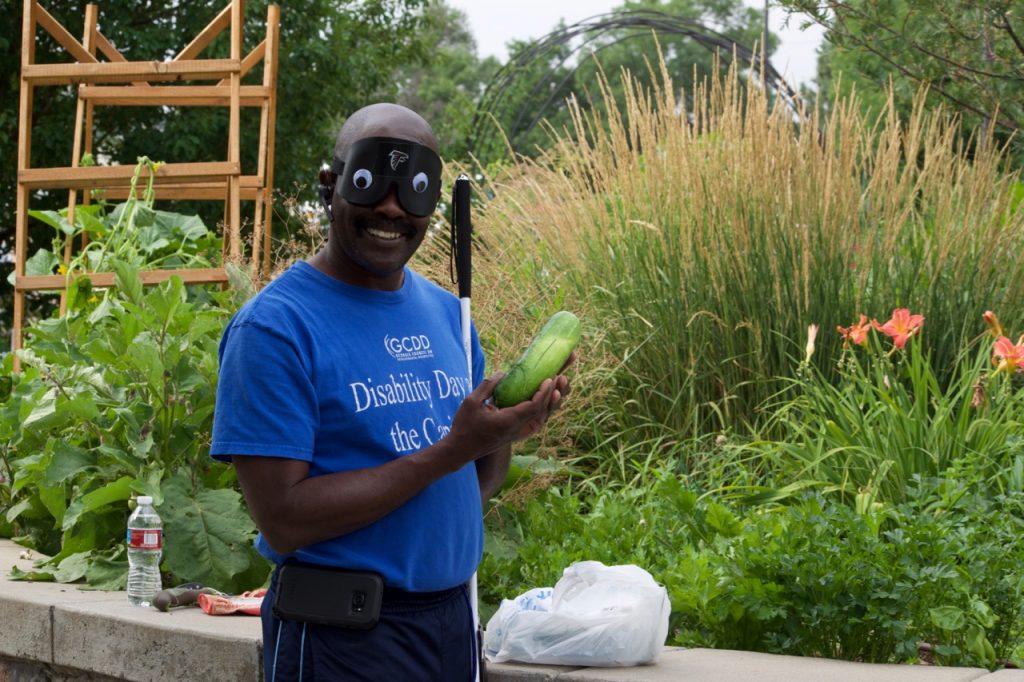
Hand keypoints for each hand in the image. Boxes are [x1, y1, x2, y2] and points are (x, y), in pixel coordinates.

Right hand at [446, 363, 571, 463]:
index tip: (550, 378)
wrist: (461, 450)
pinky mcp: (518, 432)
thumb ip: (488, 386)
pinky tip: (550, 395)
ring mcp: (519, 432)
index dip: (544, 393)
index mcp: (509, 422)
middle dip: (555, 392)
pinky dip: (545, 406)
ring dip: (553, 399)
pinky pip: (537, 419)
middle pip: (543, 411)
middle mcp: (518, 429)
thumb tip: (504, 373)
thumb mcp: (471, 402)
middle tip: (562, 375)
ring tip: (561, 382)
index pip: (533, 407)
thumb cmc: (464, 426)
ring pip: (543, 416)